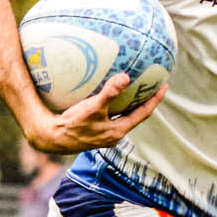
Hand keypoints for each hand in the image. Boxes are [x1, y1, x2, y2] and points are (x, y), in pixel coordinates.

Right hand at [24, 74, 164, 153]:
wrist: (52, 138)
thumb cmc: (73, 125)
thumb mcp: (93, 108)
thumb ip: (109, 93)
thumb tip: (126, 78)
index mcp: (118, 131)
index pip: (143, 113)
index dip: (154, 99)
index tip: (164, 85)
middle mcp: (113, 134)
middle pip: (135, 114)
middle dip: (144, 100)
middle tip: (152, 84)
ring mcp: (104, 133)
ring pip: (123, 115)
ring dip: (129, 102)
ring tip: (134, 86)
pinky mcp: (94, 130)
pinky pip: (110, 114)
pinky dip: (115, 104)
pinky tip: (109, 94)